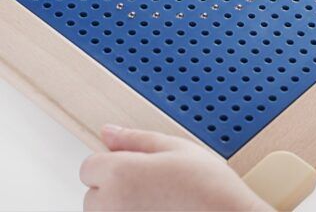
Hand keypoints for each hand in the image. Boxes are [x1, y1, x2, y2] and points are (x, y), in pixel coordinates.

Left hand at [80, 124, 271, 211]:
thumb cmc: (206, 185)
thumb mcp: (174, 146)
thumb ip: (135, 138)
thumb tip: (108, 132)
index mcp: (119, 173)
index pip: (89, 166)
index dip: (111, 161)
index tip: (134, 162)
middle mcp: (110, 206)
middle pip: (93, 194)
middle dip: (114, 187)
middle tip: (152, 181)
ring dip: (121, 207)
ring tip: (158, 201)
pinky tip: (159, 210)